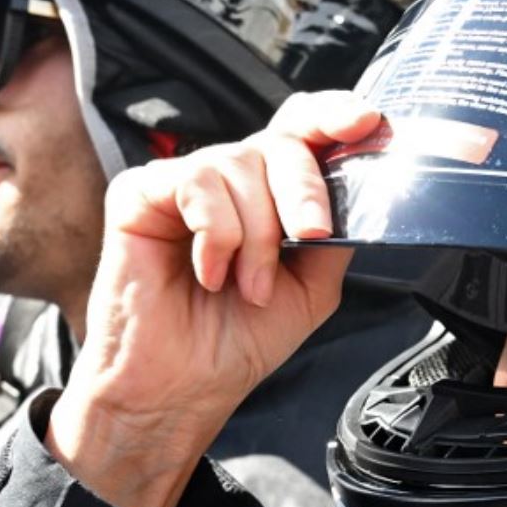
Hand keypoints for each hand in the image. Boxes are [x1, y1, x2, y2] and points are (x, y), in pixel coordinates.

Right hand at [47, 91, 380, 506]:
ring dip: (257, 234)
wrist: (181, 389)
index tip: (367, 122)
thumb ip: (337, 233)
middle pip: (281, 142)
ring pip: (239, 163)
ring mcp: (183, 181)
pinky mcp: (139, 192)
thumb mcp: (312, 287)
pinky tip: (209, 273)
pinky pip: (195, 181)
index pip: (302, 131)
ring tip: (247, 286)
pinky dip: (217, 233)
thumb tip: (364, 190)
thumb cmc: (236, 342)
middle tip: (310, 237)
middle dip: (305, 190)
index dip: (333, 116)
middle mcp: (229, 179)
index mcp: (269, 193)